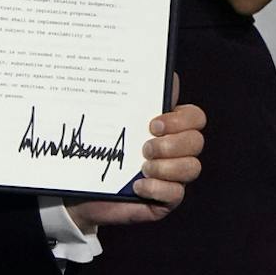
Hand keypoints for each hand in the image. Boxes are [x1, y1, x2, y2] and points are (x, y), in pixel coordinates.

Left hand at [66, 93, 205, 230]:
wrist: (78, 189)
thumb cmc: (97, 151)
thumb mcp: (110, 123)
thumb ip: (133, 99)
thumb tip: (164, 74)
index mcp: (167, 128)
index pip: (195, 117)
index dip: (181, 120)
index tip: (153, 124)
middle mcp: (175, 151)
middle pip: (196, 141)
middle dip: (171, 144)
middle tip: (144, 148)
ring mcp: (173, 176)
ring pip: (192, 168)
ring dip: (165, 167)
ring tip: (141, 168)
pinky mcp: (165, 199)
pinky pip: (176, 193)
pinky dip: (157, 188)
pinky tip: (137, 187)